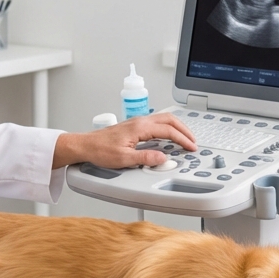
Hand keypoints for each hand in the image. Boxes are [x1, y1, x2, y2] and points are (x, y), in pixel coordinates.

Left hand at [52, 113, 196, 168]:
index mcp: (140, 127)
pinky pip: (156, 123)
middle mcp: (140, 121)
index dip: (182, 139)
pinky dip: (168, 128)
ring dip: (177, 128)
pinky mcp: (134, 126)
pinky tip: (168, 137)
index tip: (191, 147)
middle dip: (184, 130)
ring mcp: (137, 122)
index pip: (168, 130)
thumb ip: (145, 158)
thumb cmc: (100, 150)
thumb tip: (163, 158)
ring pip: (163, 119)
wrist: (85, 145)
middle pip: (169, 120)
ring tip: (185, 139)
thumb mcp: (124, 159)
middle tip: (193, 142)